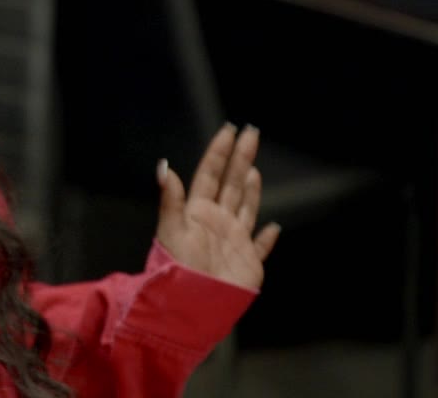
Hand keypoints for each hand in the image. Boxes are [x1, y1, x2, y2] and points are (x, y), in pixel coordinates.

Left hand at [155, 123, 280, 289]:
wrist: (189, 307)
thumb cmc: (177, 270)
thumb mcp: (171, 231)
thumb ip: (171, 199)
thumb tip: (164, 166)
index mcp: (198, 212)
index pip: (210, 174)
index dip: (219, 152)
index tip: (229, 130)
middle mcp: (217, 222)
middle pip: (230, 183)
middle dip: (240, 158)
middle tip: (251, 133)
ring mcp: (233, 241)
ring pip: (244, 208)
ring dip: (250, 189)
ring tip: (252, 170)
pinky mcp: (247, 263)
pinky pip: (260, 247)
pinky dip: (267, 238)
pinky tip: (273, 227)